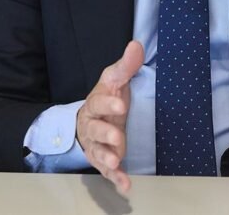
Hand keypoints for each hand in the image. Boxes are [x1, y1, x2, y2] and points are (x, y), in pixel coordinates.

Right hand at [76, 40, 143, 194]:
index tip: (121, 103)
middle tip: (117, 136)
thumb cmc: (107, 98)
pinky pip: (107, 170)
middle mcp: (93, 125)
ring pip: (98, 152)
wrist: (91, 119)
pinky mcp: (103, 159)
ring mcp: (97, 144)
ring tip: (116, 161)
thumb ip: (126, 66)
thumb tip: (137, 44)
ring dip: (107, 157)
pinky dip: (115, 178)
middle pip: (95, 130)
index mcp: (96, 103)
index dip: (109, 103)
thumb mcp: (115, 79)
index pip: (100, 102)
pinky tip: (125, 184)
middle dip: (106, 133)